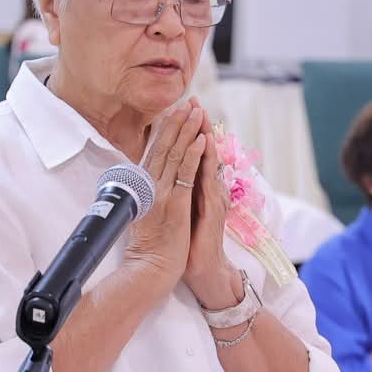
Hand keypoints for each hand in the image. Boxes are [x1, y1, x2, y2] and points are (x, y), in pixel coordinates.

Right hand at [125, 102, 204, 290]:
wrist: (149, 269)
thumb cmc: (149, 247)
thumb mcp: (144, 214)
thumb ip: (145, 195)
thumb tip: (145, 182)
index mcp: (143, 188)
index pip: (155, 152)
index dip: (165, 130)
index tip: (174, 112)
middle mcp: (150, 186)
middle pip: (164, 147)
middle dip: (176, 123)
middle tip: (187, 101)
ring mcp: (161, 193)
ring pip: (175, 155)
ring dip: (187, 131)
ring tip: (196, 111)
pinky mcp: (174, 204)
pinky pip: (185, 174)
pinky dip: (193, 155)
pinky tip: (201, 140)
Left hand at [182, 116, 238, 309]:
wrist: (201, 270)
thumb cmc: (187, 244)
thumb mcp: (178, 213)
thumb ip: (175, 193)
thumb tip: (159, 177)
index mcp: (197, 189)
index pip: (192, 155)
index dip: (186, 133)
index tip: (179, 110)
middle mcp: (208, 189)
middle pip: (202, 151)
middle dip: (196, 125)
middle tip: (192, 101)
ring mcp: (213, 197)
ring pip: (208, 160)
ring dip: (204, 135)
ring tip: (200, 113)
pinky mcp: (213, 208)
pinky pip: (208, 179)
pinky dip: (206, 159)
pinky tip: (205, 144)